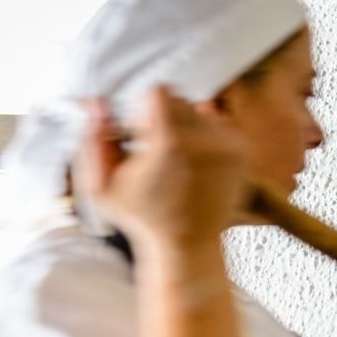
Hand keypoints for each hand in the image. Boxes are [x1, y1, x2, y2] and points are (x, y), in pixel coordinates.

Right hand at [72, 88, 250, 249]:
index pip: (159, 91)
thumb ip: (93, 141)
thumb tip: (96, 102)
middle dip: (164, 117)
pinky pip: (219, 125)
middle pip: (180, 98)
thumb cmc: (142, 218)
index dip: (143, 111)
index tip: (141, 136)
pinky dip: (205, 137)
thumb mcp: (101, 187)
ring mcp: (229, 146)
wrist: (188, 245)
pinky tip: (193, 165)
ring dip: (185, 126)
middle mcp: (206, 140)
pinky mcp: (242, 153)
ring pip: (200, 110)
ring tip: (175, 161)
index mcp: (171, 142)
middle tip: (156, 152)